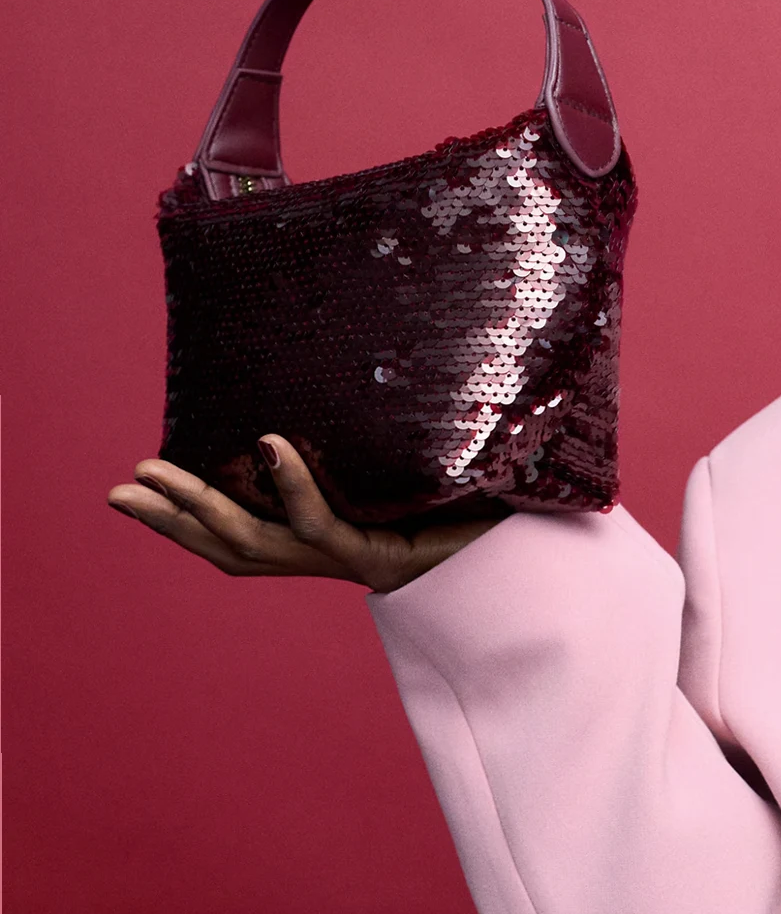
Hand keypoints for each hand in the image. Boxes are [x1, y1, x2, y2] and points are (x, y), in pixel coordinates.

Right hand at [106, 435, 511, 593]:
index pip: (238, 528)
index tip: (135, 483)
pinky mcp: (381, 556)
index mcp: (324, 533)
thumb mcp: (400, 453)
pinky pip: (322, 522)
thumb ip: (364, 424)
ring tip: (158, 473)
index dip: (184, 513)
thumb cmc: (468, 489)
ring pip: (257, 540)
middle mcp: (328, 551)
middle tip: (117, 489)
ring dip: (202, 507)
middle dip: (170, 518)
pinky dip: (291, 484)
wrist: (530, 538)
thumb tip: (336, 356)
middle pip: (229, 543)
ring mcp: (350, 557)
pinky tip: (268, 444)